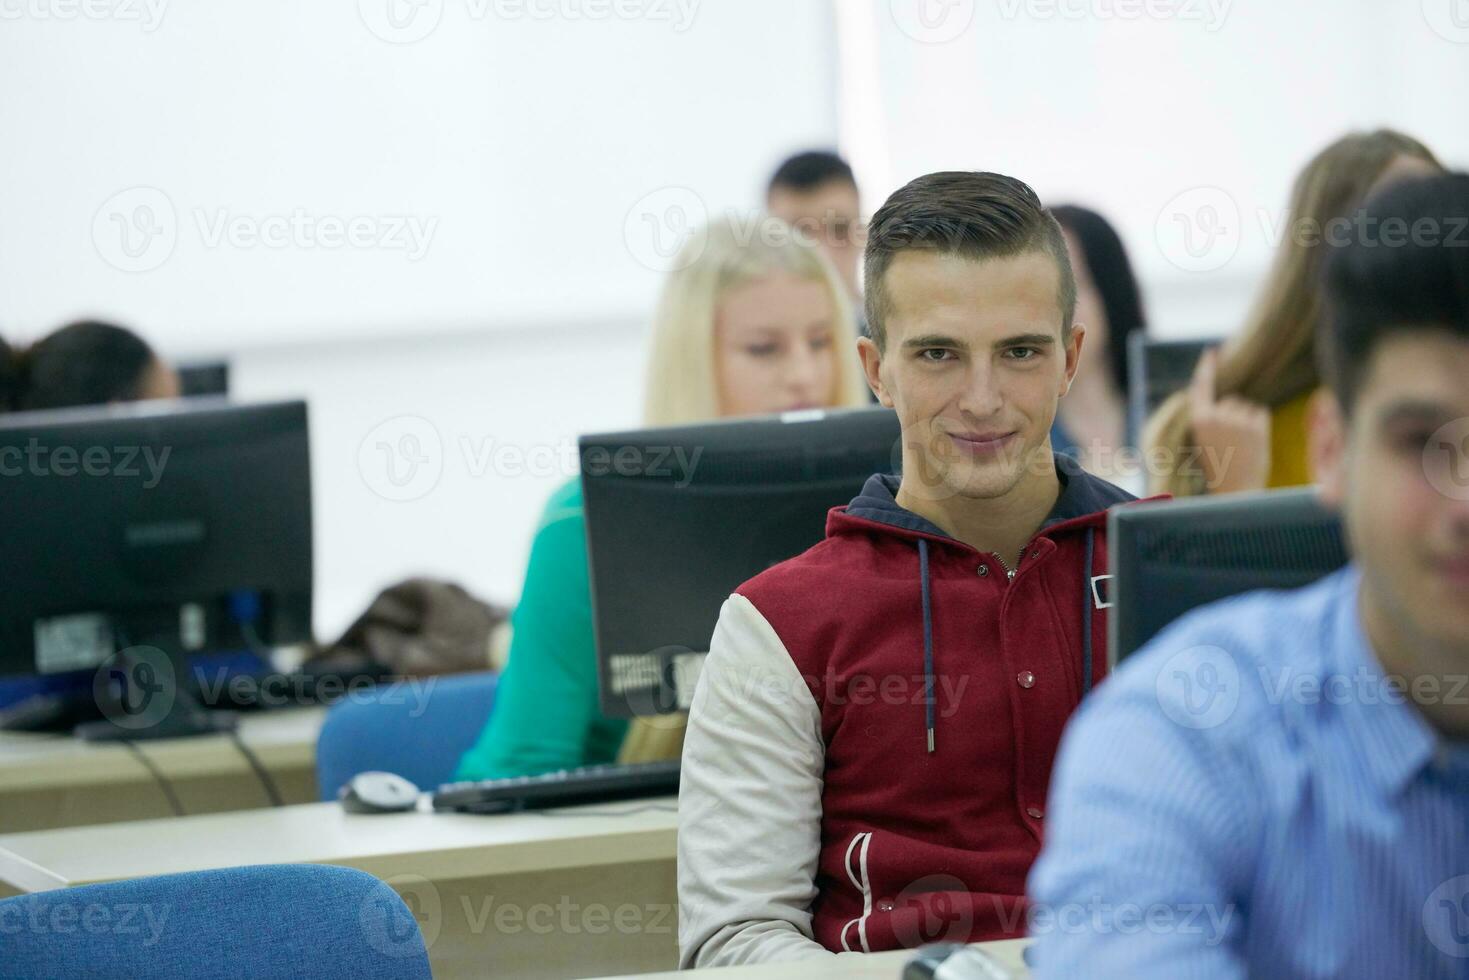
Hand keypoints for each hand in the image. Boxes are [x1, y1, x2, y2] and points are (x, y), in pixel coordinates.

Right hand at [1188, 348, 1270, 493]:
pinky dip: (1260, 425)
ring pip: (1246, 407)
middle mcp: (1216, 415)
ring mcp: (1237, 419)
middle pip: (1230, 400)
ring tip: (1242, 446)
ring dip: (1246, 422)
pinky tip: (1254, 443)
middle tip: (1231, 443)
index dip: (1206, 369)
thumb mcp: (1207, 441)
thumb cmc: (1220, 467)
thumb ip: (1213, 419)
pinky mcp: (1256, 424)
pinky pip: (1260, 413)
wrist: (1236, 490)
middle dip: (1233, 415)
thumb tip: (1228, 399)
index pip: (1201, 387)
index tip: (1211, 352)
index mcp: (1199, 420)